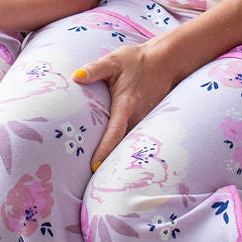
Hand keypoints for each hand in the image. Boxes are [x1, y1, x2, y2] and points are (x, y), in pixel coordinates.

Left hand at [74, 40, 177, 171]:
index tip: (95, 167)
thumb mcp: (114, 61)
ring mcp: (145, 120)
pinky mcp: (148, 121)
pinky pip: (135, 138)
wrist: (166, 60)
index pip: (114, 132)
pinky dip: (125, 148)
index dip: (105, 150)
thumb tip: (76, 77)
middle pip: (122, 145)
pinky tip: (115, 161)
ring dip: (118, 157)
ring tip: (99, 177)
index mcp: (126, 104)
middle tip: (90, 181)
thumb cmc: (136, 60)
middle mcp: (138, 116)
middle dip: (110, 161)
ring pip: (129, 144)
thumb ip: (95, 70)